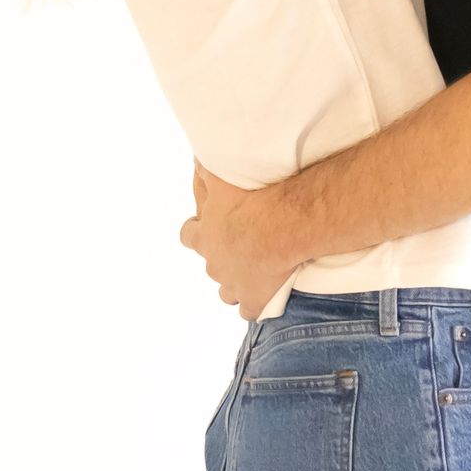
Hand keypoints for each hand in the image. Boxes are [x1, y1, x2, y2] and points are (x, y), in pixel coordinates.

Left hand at [179, 164, 292, 320]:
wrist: (282, 229)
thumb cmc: (252, 202)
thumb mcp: (223, 179)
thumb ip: (207, 172)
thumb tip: (195, 159)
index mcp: (204, 238)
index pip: (188, 236)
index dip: (195, 231)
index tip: (204, 227)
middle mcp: (215, 266)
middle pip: (210, 266)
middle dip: (221, 259)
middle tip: (239, 247)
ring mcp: (234, 287)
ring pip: (227, 293)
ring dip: (236, 284)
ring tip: (253, 274)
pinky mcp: (255, 301)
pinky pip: (250, 311)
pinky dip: (255, 305)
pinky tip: (266, 299)